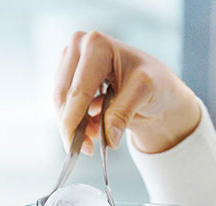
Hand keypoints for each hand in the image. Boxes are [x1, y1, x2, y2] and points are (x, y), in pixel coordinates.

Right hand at [53, 31, 200, 154]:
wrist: (155, 85)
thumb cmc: (154, 81)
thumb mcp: (145, 93)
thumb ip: (123, 112)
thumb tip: (108, 139)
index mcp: (97, 45)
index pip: (78, 91)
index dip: (74, 122)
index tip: (79, 149)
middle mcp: (78, 46)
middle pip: (62, 97)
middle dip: (71, 127)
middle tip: (87, 150)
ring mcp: (70, 60)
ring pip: (60, 103)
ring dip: (74, 125)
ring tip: (95, 138)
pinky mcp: (67, 75)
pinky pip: (63, 105)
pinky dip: (76, 122)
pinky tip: (93, 129)